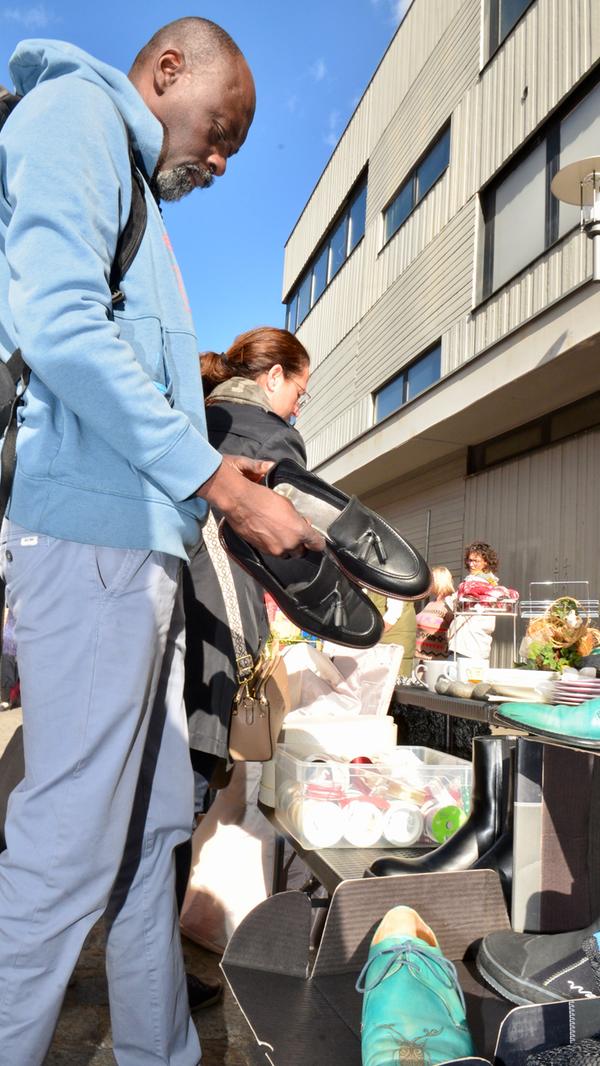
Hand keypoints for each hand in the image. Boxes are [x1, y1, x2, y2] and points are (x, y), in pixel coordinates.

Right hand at [195, 456, 324, 556]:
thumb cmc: (262, 498)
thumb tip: (301, 522)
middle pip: (301, 552)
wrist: (240, 502)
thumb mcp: (287, 503)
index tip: (316, 540)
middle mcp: (288, 543)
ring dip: (285, 545)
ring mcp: (274, 549)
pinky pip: (272, 551)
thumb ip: (297, 517)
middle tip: (294, 532)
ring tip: (278, 531)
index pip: (317, 544)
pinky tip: (268, 532)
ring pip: (286, 553)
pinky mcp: (262, 550)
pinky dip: (272, 544)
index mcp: (299, 531)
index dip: (317, 542)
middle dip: (299, 544)